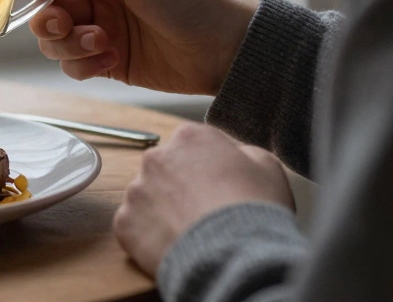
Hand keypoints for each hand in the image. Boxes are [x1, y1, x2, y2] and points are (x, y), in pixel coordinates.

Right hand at [29, 0, 258, 95]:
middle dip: (50, 16)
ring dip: (68, 42)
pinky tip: (111, 57)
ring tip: (100, 42)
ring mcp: (103, 30)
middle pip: (47, 6)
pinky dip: (84, 63)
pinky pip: (74, 65)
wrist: (225, 47)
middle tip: (66, 21)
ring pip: (55, 39)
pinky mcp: (108, 62)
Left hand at [114, 124, 294, 274]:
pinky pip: (135, 227)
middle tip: (202, 212)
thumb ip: (243, 152)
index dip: (207, 169)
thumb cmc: (253, 209)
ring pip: (147, 199)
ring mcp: (136, 190)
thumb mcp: (267, 166)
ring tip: (191, 233)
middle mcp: (155, 158)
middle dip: (179, 188)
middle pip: (165, 170)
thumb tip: (233, 156)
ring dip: (163, 212)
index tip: (217, 186)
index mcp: (189, 137)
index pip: (192, 146)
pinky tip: (174, 246)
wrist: (234, 255)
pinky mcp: (124, 223)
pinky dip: (150, 237)